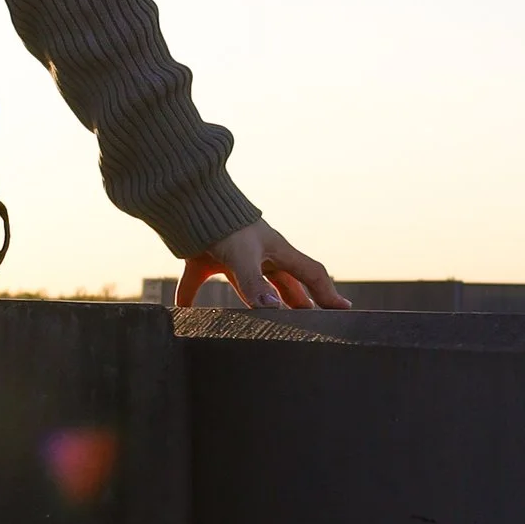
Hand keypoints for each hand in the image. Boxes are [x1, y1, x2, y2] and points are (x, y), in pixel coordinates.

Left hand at [177, 221, 349, 313]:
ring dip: (256, 302)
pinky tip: (181, 312)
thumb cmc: (222, 223)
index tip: (343, 310)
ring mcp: (231, 256)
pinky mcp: (203, 257)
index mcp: (276, 250)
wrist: (187, 199)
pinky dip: (189, 297)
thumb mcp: (243, 255)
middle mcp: (258, 254)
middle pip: (285, 283)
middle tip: (310, 324)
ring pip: (250, 285)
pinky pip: (197, 282)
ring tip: (263, 324)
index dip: (327, 292)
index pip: (310, 274)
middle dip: (298, 303)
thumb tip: (272, 309)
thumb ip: (255, 284)